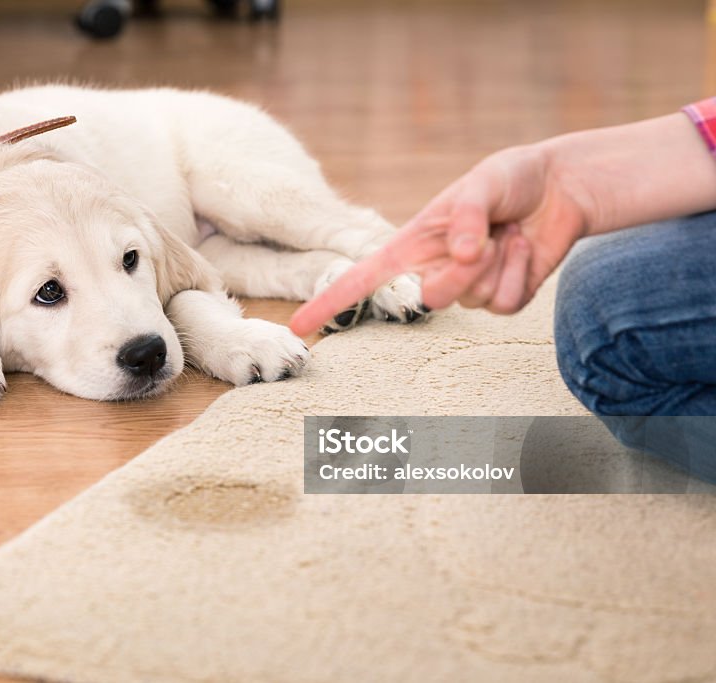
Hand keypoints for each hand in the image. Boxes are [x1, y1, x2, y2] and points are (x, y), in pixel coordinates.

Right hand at [290, 142, 591, 335]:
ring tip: (508, 233)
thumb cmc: (511, 179)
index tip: (300, 326)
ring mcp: (468, 288)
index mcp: (412, 244)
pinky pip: (504, 305)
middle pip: (431, 299)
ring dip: (497, 264)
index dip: (329, 301)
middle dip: (462, 273)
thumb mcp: (484, 182)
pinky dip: (520, 274)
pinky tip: (524, 249)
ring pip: (472, 301)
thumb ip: (466, 215)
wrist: (560, 188)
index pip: (362, 278)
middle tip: (486, 239)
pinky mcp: (502, 298)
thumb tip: (459, 254)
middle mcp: (434, 269)